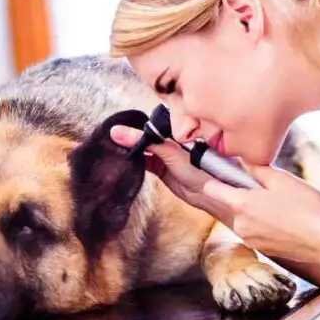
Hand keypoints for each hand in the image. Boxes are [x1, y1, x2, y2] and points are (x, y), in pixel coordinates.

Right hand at [109, 125, 238, 218]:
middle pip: (144, 137)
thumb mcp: (171, 152)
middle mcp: (169, 142)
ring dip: (131, 151)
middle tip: (111, 139)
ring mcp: (164, 156)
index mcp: (175, 131)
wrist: (208, 195)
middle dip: (130, 138)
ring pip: (143, 150)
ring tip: (114, 150)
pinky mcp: (161, 169)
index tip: (116, 128)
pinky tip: (125, 161)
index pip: (149, 125)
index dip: (133, 126)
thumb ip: (147, 142)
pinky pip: (145, 162)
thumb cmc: (198, 169)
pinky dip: (135, 162)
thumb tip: (120, 133)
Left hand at [110, 125, 319, 263]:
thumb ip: (255, 170)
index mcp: (239, 202)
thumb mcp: (282, 181)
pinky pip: (216, 210)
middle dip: (163, 171)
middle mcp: (231, 218)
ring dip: (178, 183)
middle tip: (143, 154)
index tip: (156, 147)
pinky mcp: (245, 234)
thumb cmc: (308, 212)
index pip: (197, 179)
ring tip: (159, 164)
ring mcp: (237, 228)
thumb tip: (236, 160)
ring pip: (199, 202)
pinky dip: (201, 195)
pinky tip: (199, 185)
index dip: (174, 162)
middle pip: (188, 193)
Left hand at [201, 163, 319, 263]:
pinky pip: (252, 230)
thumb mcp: (282, 179)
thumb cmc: (306, 208)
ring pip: (241, 218)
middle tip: (264, 190)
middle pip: (227, 203)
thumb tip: (243, 162)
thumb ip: (257, 169)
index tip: (223, 173)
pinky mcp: (260, 248)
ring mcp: (249, 238)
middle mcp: (240, 224)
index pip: (210, 189)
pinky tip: (281, 220)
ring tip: (277, 206)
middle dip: (240, 195)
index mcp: (241, 203)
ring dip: (251, 210)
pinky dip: (261, 224)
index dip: (215, 179)